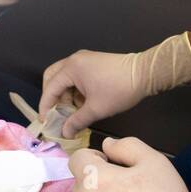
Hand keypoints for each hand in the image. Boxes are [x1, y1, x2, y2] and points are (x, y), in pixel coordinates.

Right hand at [39, 33, 190, 137]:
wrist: (144, 74)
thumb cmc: (119, 90)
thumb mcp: (96, 109)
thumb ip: (76, 121)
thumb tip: (64, 132)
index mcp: (72, 68)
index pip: (50, 88)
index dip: (46, 107)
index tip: (45, 122)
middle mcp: (74, 60)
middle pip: (52, 78)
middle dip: (52, 97)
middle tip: (56, 114)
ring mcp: (83, 59)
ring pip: (64, 77)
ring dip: (65, 94)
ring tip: (73, 112)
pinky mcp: (92, 62)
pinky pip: (75, 76)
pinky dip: (74, 89)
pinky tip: (83, 103)